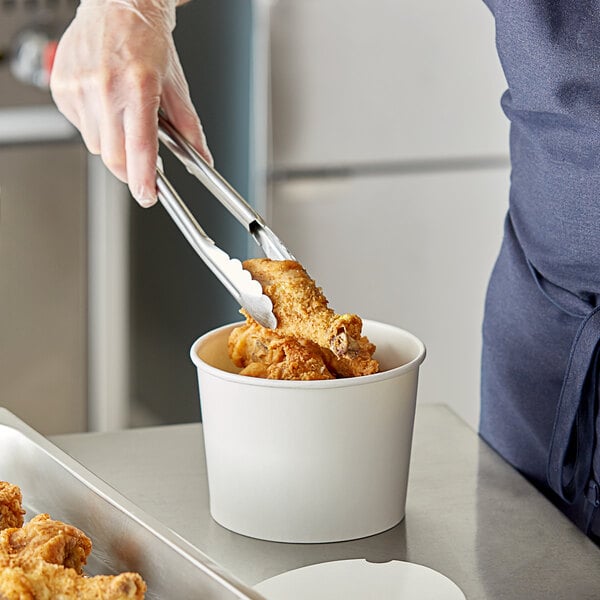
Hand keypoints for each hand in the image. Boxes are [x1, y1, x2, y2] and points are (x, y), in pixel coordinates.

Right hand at [50, 0, 212, 206]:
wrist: (118, 6)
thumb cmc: (148, 42)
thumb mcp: (177, 86)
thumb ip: (190, 128)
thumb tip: (202, 158)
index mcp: (138, 88)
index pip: (140, 150)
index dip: (144, 181)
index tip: (148, 196)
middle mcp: (104, 88)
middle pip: (114, 158)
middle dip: (130, 168)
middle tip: (142, 159)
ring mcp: (79, 88)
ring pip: (97, 146)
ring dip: (113, 144)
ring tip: (124, 114)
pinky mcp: (62, 88)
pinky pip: (80, 128)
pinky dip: (95, 126)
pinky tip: (105, 103)